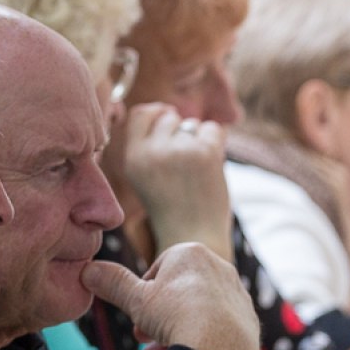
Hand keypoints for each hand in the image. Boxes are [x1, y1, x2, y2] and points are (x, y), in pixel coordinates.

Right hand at [82, 243, 259, 349]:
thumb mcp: (134, 299)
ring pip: (198, 315)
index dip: (142, 294)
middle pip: (180, 294)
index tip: (135, 314)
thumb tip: (87, 269)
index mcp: (192, 254)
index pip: (159, 269)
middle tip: (143, 338)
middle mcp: (220, 269)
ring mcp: (238, 298)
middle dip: (157, 318)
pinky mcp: (249, 324)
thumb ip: (112, 282)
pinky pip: (217, 332)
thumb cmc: (175, 316)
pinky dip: (200, 345)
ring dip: (174, 335)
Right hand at [122, 102, 233, 259]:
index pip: (141, 114)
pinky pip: (213, 129)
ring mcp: (179, 150)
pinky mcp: (205, 152)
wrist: (193, 238)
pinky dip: (216, 143)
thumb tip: (167, 111)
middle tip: (186, 164)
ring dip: (198, 140)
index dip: (157, 115)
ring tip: (196, 170)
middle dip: (180, 133)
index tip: (168, 128)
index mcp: (133, 158)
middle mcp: (153, 151)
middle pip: (169, 117)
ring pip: (191, 124)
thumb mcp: (145, 176)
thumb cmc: (172, 208)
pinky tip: (211, 166)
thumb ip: (150, 145)